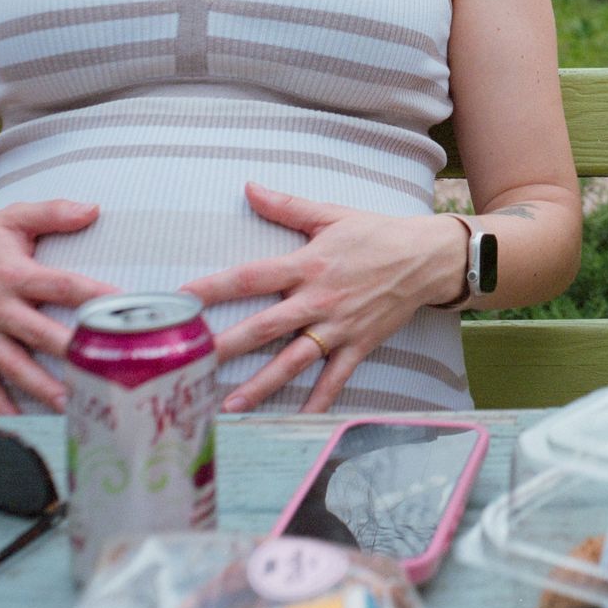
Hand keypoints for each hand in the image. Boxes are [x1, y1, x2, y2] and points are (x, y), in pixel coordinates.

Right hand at [0, 200, 118, 413]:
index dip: (94, 295)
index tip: (124, 306)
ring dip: (43, 388)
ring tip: (73, 405)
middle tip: (103, 369)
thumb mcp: (12, 218)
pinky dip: (1, 405)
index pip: (62, 285)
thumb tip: (94, 209)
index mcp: (14, 274)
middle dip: (71, 352)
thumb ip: (53, 212)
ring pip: (15, 367)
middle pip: (41, 333)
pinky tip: (23, 421)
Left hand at [181, 182, 467, 413]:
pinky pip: (334, 379)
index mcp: (308, 264)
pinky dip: (317, 401)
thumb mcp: (331, 214)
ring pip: (293, 361)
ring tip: (230, 406)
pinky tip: (296, 420)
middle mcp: (319, 299)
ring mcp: (338, 326)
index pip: (251, 277)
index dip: (214, 287)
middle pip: (264, 327)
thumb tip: (248, 187)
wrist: (427, 257)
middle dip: (226, 346)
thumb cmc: (377, 233)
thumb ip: (286, 206)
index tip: (180, 299)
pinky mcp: (358, 345)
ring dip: (261, 385)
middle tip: (190, 364)